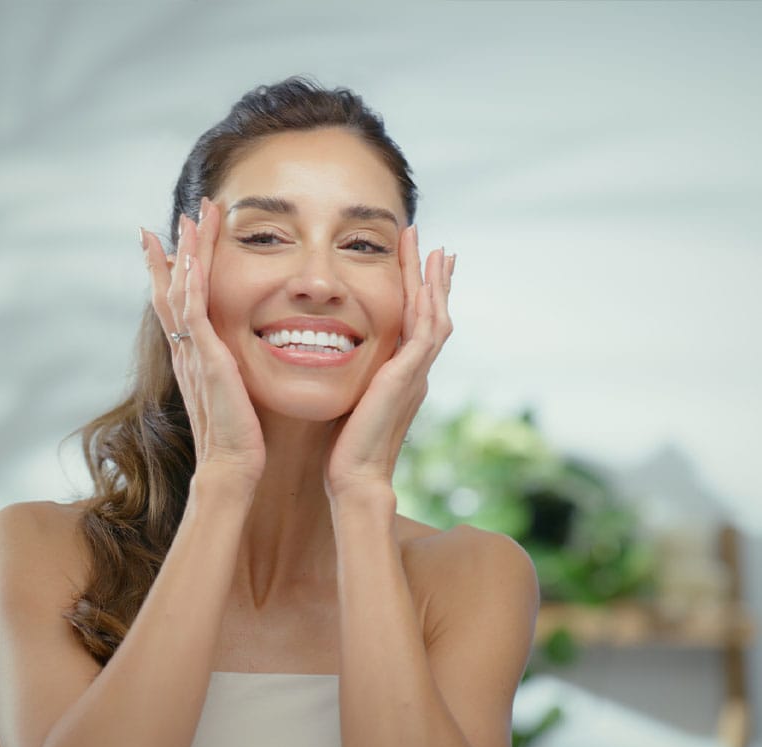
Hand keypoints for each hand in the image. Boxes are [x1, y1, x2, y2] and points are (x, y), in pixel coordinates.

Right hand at [142, 198, 264, 484]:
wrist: (231, 466)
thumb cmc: (239, 438)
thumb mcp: (234, 394)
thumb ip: (232, 372)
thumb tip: (240, 361)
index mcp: (193, 356)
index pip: (178, 304)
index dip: (173, 271)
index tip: (170, 242)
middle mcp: (186, 350)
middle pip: (172, 289)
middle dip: (175, 250)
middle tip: (180, 216)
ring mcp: (192, 353)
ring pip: (181, 291)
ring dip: (185, 252)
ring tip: (189, 219)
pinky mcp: (206, 359)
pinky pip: (193, 312)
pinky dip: (189, 283)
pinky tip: (191, 258)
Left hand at [325, 226, 452, 501]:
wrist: (355, 477)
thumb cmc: (345, 446)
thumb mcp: (350, 399)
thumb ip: (354, 379)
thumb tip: (332, 360)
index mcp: (401, 375)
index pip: (414, 324)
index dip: (418, 293)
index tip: (417, 265)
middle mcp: (414, 371)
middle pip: (432, 314)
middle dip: (433, 279)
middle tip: (436, 246)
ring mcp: (415, 375)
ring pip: (435, 318)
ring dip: (435, 283)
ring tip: (435, 251)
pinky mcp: (406, 379)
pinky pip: (424, 335)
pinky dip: (428, 307)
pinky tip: (425, 284)